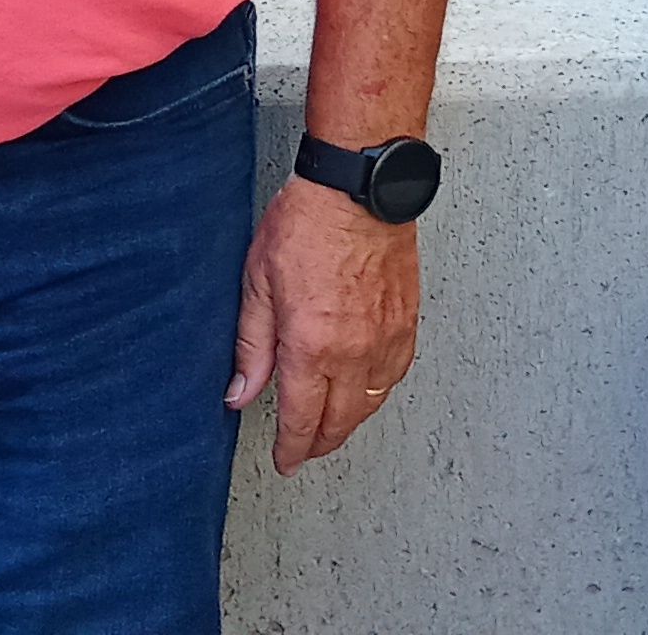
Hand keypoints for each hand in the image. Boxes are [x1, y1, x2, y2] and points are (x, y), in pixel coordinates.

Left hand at [226, 176, 419, 474]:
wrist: (358, 187)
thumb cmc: (308, 222)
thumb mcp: (258, 283)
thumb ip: (251, 346)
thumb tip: (239, 392)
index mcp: (312, 345)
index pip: (303, 420)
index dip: (291, 449)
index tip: (285, 460)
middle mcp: (354, 350)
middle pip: (341, 421)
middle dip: (319, 443)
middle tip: (304, 450)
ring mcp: (386, 336)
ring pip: (372, 402)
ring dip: (351, 422)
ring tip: (333, 427)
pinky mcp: (407, 320)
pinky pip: (397, 373)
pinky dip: (380, 391)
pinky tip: (369, 388)